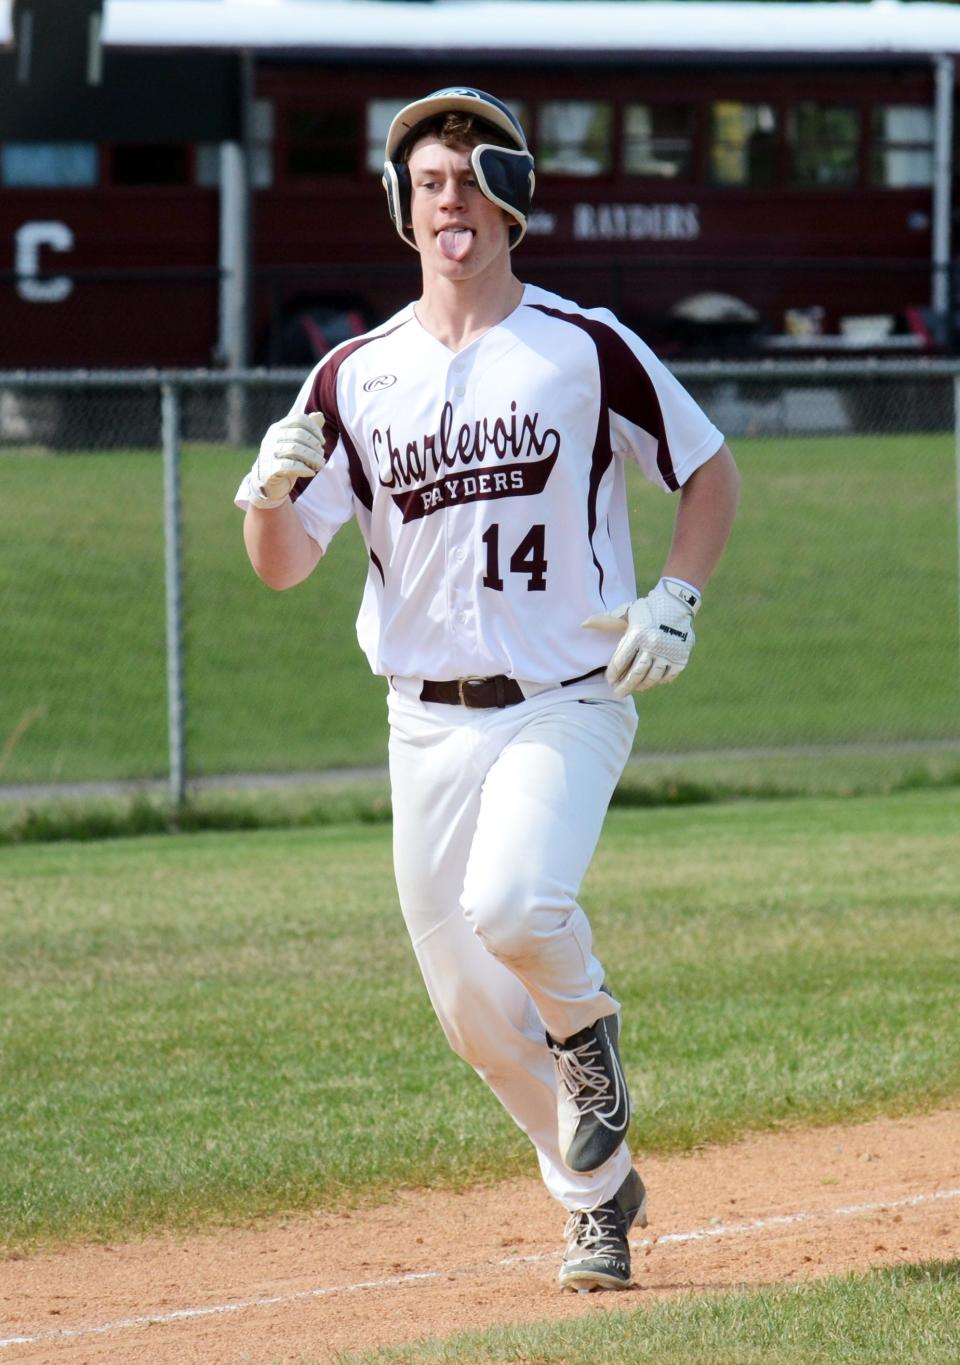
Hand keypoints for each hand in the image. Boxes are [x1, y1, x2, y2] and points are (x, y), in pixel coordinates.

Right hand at [246, 412, 328, 508]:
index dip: (314, 429)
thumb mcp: (296, 444)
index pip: (299, 419)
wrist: (267, 483)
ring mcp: (268, 453)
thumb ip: (307, 429)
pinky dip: (303, 469)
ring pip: (295, 449)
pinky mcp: (269, 470)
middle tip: (322, 456)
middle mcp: (271, 438)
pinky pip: (289, 466)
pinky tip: (311, 472)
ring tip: (320, 465)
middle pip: (299, 434)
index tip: (322, 442)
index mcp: (278, 428)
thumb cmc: (285, 460)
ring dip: (312, 458)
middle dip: (315, 446)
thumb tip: (319, 415)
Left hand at [582, 578, 700, 696]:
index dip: (613, 674)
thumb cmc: (648, 608)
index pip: (620, 662)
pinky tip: (653, 681)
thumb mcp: (626, 612)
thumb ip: (605, 620)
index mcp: (636, 635)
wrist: (677, 603)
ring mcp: (667, 653)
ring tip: (635, 688)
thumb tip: (583, 624)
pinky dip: (660, 681)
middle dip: (625, 687)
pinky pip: (668, 676)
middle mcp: (652, 645)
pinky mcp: (681, 657)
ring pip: (652, 678)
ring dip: (642, 686)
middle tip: (618, 694)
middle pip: (635, 674)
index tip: (610, 680)